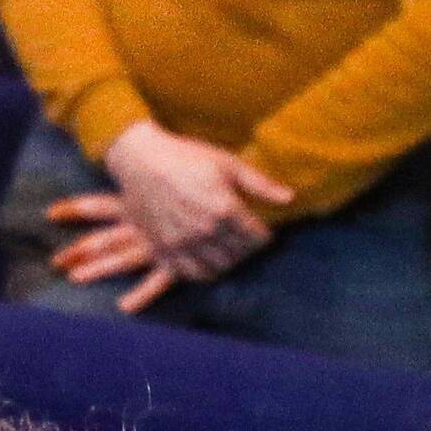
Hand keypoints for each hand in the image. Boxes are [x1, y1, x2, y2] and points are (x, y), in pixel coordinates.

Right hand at [48, 122, 288, 310]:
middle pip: (240, 254)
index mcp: (223, 207)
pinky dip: (203, 271)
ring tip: (227, 248)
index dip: (264, 235)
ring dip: (228, 261)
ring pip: (217, 268)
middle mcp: (204, 230)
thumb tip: (289, 198)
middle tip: (245, 238)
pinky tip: (206, 259)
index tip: (261, 230)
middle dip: (248, 248)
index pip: (257, 237)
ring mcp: (181, 242)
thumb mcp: (227, 163)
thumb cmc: (186, 157)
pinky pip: (190, 274)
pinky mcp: (163, 249)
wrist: (141, 159)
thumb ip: (260, 184)